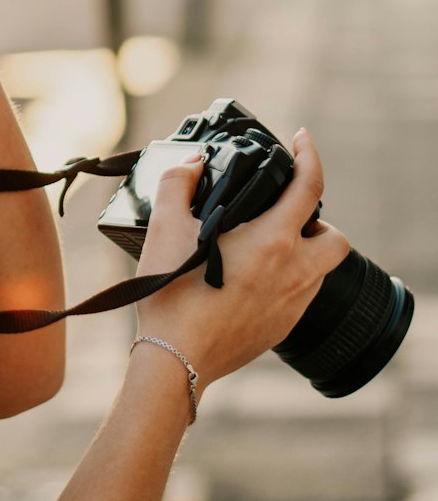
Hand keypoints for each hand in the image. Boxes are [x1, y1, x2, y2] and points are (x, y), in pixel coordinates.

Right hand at [134, 128, 349, 393]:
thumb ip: (178, 183)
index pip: (309, 186)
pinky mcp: (282, 328)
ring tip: (266, 246)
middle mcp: (293, 273)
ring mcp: (292, 305)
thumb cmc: (173, 295)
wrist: (177, 359)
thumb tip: (194, 164)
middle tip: (286, 214)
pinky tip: (253, 279)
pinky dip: (288, 280)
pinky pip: (301, 296)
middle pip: (335, 237)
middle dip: (318, 220)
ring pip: (320, 269)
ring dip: (303, 251)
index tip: (302, 141)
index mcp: (272, 241)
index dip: (310, 155)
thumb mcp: (166, 227)